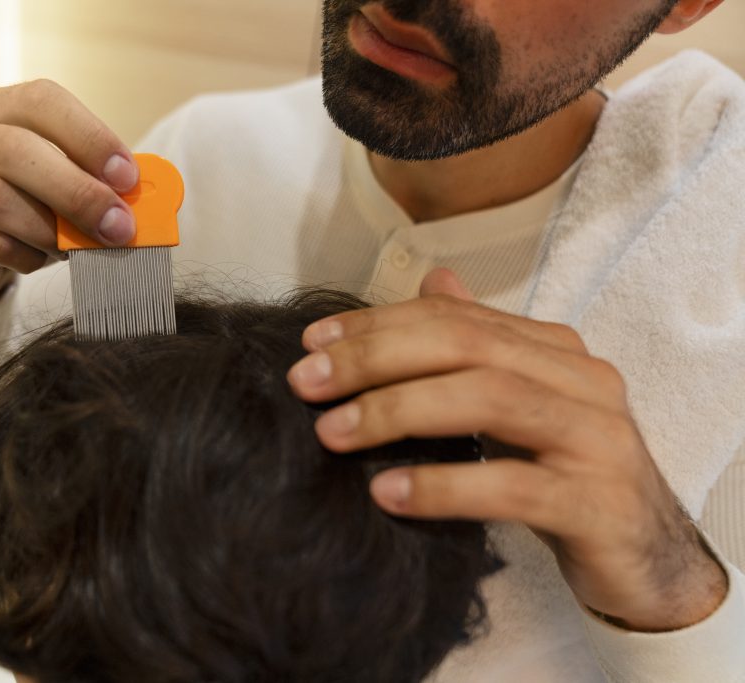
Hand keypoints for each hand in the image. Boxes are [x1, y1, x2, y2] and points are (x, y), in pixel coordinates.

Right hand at [0, 79, 139, 318]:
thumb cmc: (30, 205)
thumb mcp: (66, 183)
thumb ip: (99, 183)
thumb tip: (142, 201)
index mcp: (0, 108)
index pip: (42, 102)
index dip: (89, 136)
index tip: (126, 176)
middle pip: (16, 150)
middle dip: (76, 191)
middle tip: (117, 225)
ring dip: (50, 229)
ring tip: (77, 248)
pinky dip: (27, 255)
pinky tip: (40, 258)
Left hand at [287, 268, 727, 630]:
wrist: (647, 557)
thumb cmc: (567, 474)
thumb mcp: (521, 403)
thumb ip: (479, 345)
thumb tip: (432, 280)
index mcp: (555, 350)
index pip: (454, 318)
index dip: (378, 324)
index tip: (312, 344)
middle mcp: (582, 379)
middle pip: (466, 346)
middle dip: (375, 358)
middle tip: (305, 381)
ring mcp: (597, 438)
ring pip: (489, 399)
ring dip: (398, 410)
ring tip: (332, 433)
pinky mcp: (598, 502)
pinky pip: (512, 486)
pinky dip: (443, 485)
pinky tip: (387, 493)